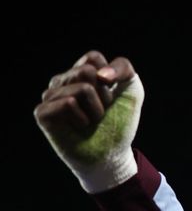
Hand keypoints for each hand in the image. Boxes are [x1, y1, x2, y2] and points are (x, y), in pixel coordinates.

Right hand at [34, 51, 144, 191]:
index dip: (111, 77)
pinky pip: (68, 102)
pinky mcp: (42, 112)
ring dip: (96, 109)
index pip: (92, 56)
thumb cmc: (120, 123)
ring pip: (80, 88)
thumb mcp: (131, 90)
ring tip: (91, 121)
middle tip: (100, 112)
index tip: (112, 96)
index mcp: (80, 73)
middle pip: (86, 71)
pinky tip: (79, 127)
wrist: (112, 154)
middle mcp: (62, 81)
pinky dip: (82, 118)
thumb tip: (99, 73)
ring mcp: (50, 96)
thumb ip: (123, 68)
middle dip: (104, 95)